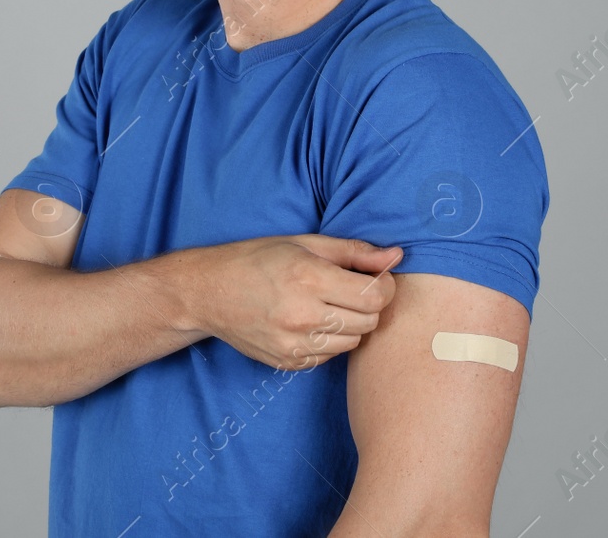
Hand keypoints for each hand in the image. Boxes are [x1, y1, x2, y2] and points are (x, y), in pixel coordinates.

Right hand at [191, 235, 402, 370]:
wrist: (209, 292)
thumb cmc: (258, 259)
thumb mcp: (306, 243)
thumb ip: (355, 252)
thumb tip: (397, 256)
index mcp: (309, 278)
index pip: (376, 297)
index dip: (383, 287)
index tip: (373, 279)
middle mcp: (303, 315)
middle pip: (369, 322)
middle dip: (367, 306)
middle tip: (348, 290)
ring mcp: (293, 344)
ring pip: (352, 343)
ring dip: (350, 325)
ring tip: (327, 305)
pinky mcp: (287, 363)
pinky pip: (329, 356)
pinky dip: (328, 340)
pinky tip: (309, 322)